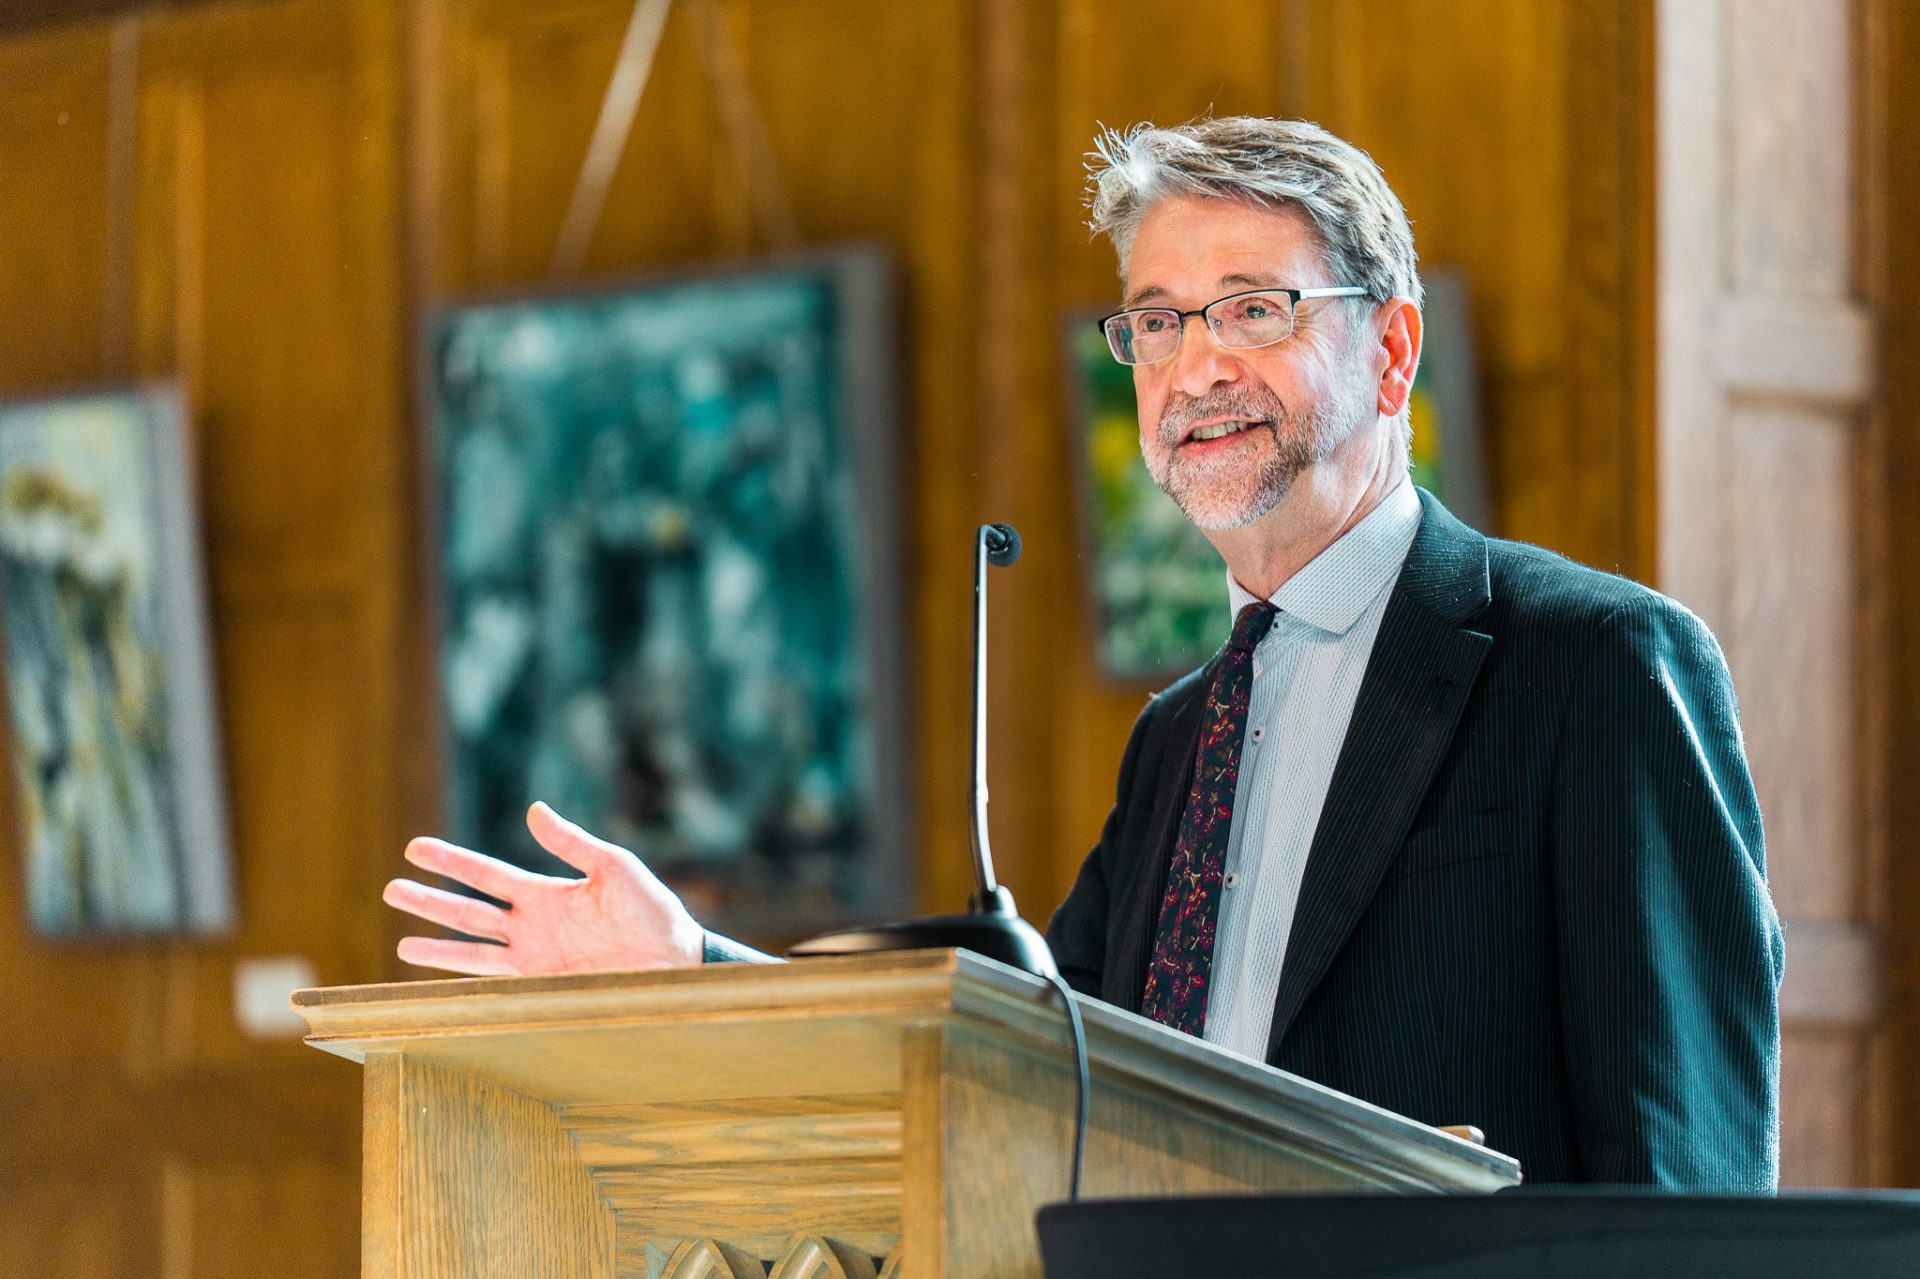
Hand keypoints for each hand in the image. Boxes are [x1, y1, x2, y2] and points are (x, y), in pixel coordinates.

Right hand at [382, 801, 704, 975]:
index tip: (414, 848)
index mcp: (546, 893)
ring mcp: (534, 959)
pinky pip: (496, 984)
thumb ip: (572, 843)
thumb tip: (533, 810)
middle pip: (469, 911)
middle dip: (430, 900)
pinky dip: (467, 983)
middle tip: (390, 888)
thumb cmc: (652, 909)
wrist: (675, 959)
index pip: (487, 874)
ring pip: (473, 949)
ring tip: (400, 942)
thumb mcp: (614, 867)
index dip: (451, 862)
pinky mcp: (543, 987)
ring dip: (438, 945)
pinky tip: (443, 984)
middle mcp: (532, 925)